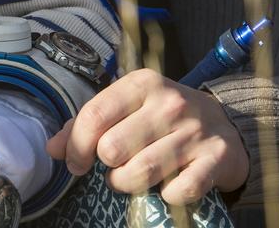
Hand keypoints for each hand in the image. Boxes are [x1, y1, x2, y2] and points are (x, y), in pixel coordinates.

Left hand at [47, 69, 249, 205]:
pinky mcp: (217, 159)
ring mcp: (195, 131)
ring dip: (127, 183)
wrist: (226, 123)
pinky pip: (178, 191)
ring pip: (141, 172)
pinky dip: (166, 195)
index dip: (77, 145)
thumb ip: (86, 124)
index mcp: (142, 84)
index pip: (94, 115)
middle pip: (114, 148)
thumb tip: (52, 149)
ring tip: (129, 179)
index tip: (74, 163)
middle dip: (106, 166)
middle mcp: (170, 103)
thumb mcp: (125, 107)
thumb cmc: (161, 116)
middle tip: (112, 167)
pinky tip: (166, 185)